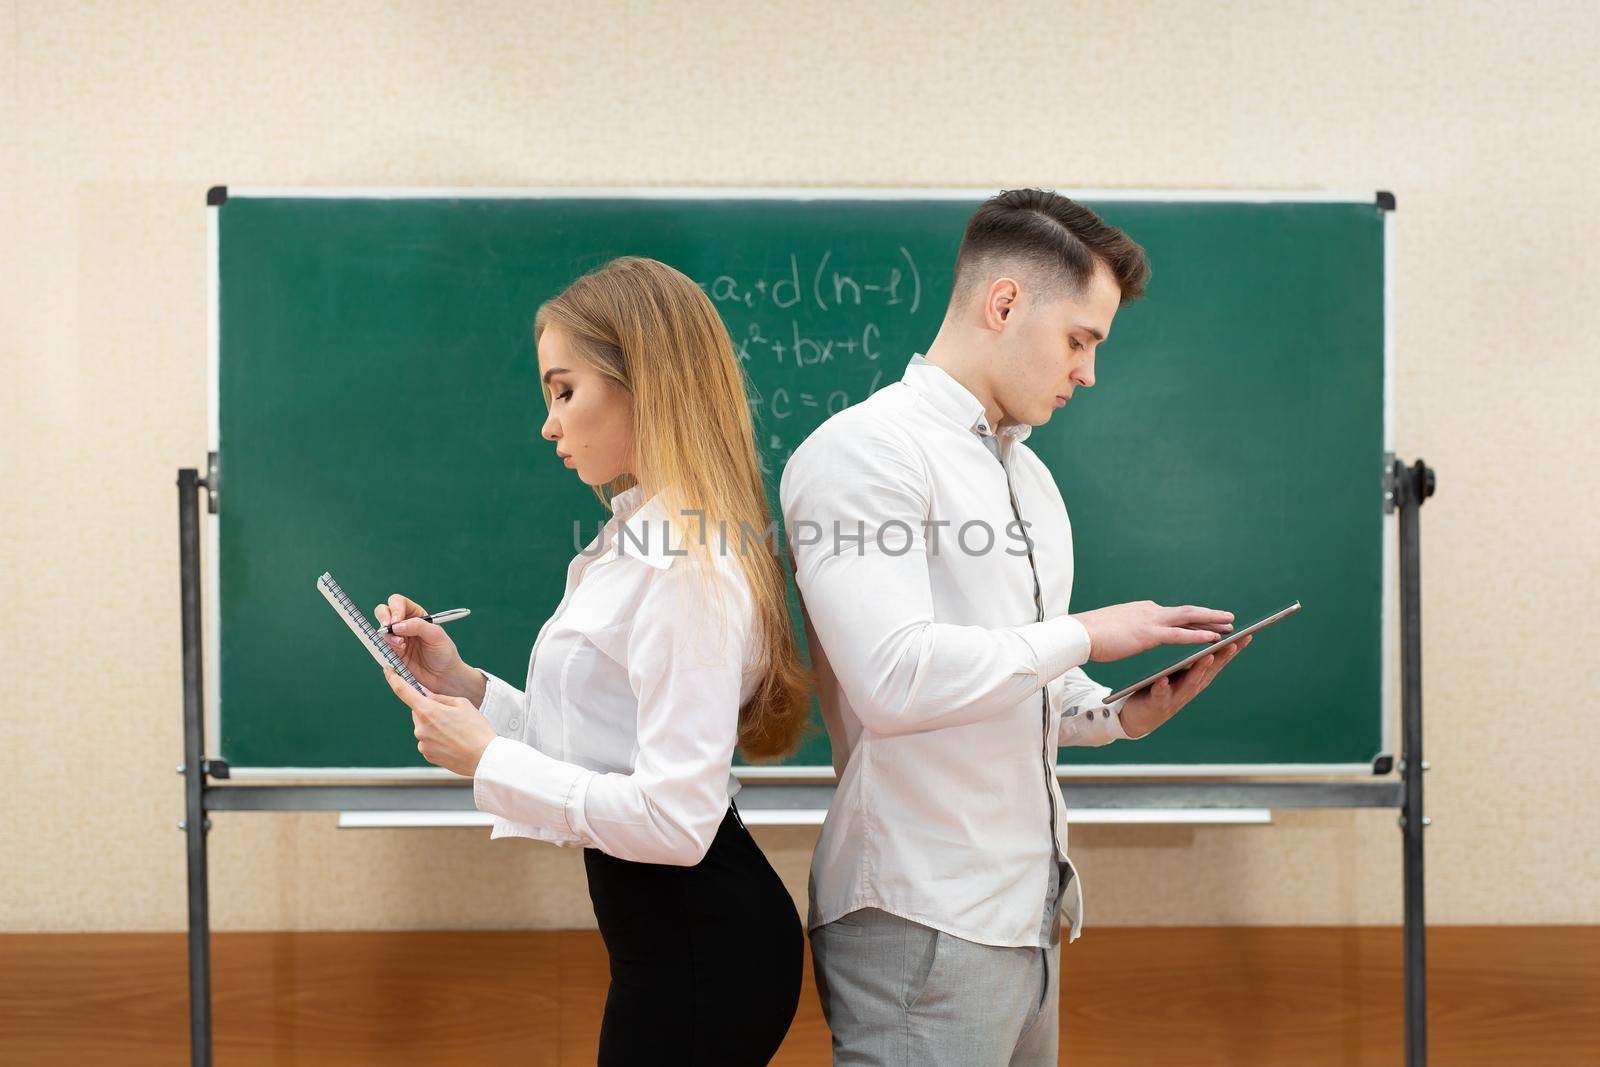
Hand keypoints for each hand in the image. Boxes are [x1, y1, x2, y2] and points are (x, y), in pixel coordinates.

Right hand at [374, 593, 478, 699]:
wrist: (444, 676)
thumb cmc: (444, 653)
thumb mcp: (436, 635)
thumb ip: (418, 626)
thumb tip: (396, 625)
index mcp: (417, 615)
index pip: (399, 602)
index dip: (395, 608)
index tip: (397, 620)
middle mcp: (405, 624)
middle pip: (384, 611)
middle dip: (384, 617)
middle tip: (389, 628)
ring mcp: (398, 638)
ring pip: (382, 629)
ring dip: (388, 636)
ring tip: (402, 645)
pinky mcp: (393, 652)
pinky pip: (382, 645)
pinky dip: (388, 647)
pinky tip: (401, 651)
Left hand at [384, 667, 496, 776]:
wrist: (484, 757)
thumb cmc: (476, 729)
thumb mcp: (462, 704)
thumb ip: (441, 698)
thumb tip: (429, 697)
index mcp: (428, 711)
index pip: (403, 691)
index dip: (393, 678)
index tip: (388, 670)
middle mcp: (420, 728)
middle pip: (418, 712)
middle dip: (430, 710)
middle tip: (452, 716)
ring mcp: (422, 743)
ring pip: (424, 727)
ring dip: (435, 726)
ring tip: (456, 732)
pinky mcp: (427, 754)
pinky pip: (428, 741)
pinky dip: (438, 739)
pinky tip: (453, 742)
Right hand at [1072, 600, 1235, 661]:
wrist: (1078, 634)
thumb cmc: (1092, 634)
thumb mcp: (1116, 626)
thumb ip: (1130, 626)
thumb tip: (1135, 630)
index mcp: (1143, 610)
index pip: (1173, 614)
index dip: (1193, 617)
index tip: (1206, 619)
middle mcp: (1150, 611)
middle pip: (1187, 612)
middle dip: (1209, 615)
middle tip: (1229, 618)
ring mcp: (1151, 621)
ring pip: (1189, 618)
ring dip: (1212, 621)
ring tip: (1230, 625)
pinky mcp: (1149, 634)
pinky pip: (1180, 635)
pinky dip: (1199, 635)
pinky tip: (1213, 638)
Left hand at [1119, 635, 1250, 738]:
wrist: (1141, 717)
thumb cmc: (1164, 689)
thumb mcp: (1182, 674)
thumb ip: (1194, 661)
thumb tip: (1210, 636)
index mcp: (1197, 677)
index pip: (1217, 661)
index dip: (1232, 650)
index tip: (1246, 635)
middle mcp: (1191, 688)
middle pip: (1209, 671)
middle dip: (1222, 658)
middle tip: (1232, 644)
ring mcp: (1176, 697)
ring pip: (1190, 683)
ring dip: (1199, 670)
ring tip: (1207, 656)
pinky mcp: (1158, 703)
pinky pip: (1160, 694)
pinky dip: (1163, 688)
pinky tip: (1163, 680)